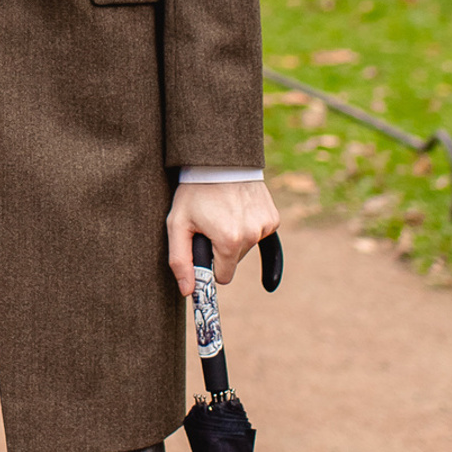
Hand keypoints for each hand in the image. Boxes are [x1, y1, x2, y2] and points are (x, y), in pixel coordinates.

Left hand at [165, 181, 280, 298]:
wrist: (217, 159)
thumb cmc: (194, 192)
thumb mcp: (178, 225)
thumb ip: (180, 261)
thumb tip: (189, 292)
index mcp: (229, 241)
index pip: (223, 277)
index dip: (210, 264)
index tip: (203, 249)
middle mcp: (252, 235)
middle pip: (234, 261)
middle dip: (221, 249)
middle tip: (209, 223)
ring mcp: (266, 226)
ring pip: (246, 248)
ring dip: (234, 237)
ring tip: (222, 212)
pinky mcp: (274, 218)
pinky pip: (258, 235)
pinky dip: (248, 227)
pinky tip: (238, 212)